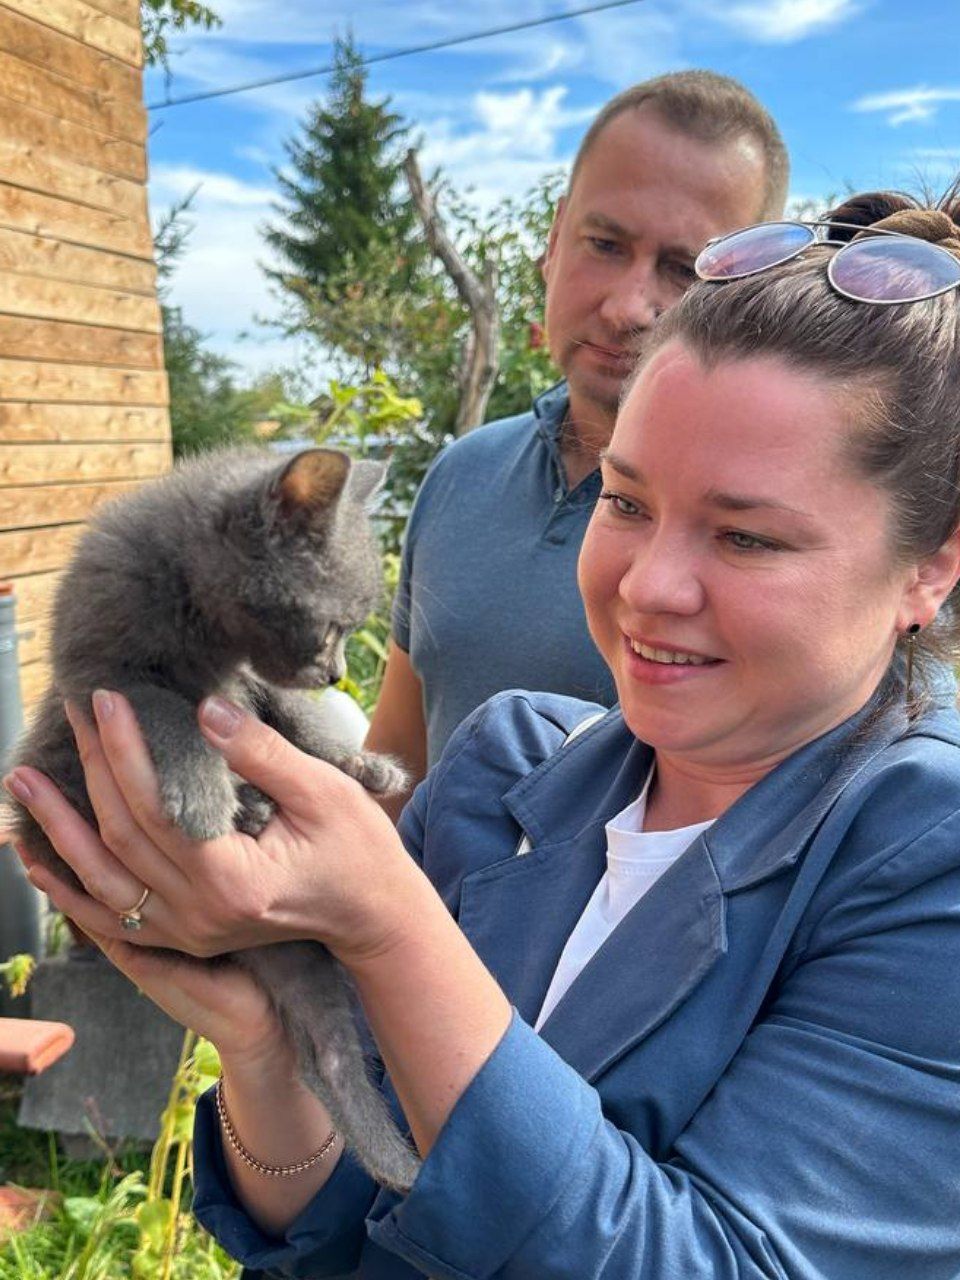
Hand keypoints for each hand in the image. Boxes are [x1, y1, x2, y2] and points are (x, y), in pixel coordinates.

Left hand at [4, 691, 423, 967]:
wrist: (373, 914)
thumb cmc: (358, 848)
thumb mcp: (323, 791)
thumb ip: (260, 752)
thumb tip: (205, 708)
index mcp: (232, 880)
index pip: (156, 806)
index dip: (124, 748)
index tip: (105, 697)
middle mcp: (200, 915)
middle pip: (120, 837)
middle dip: (89, 768)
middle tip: (68, 710)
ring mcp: (188, 933)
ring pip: (101, 880)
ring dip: (56, 829)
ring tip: (21, 780)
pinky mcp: (185, 936)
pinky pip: (110, 917)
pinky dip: (69, 889)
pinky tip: (37, 859)